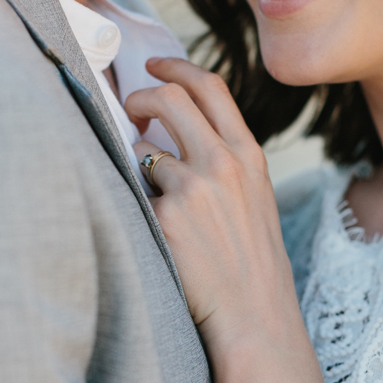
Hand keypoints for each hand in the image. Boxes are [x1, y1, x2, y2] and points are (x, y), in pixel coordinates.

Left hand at [125, 57, 299, 350]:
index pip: (210, 87)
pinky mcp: (166, 218)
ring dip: (135, 167)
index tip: (154, 66)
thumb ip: (223, 161)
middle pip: (169, 99)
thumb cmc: (248, 263)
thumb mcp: (252, 198)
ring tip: (153, 202)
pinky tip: (155, 236)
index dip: (175, 67)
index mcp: (248, 154)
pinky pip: (133, 196)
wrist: (254, 316)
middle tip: (128, 108)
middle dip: (140, 97)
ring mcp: (193, 189)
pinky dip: (135, 208)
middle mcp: (223, 163)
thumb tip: (172, 133)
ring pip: (142, 152)